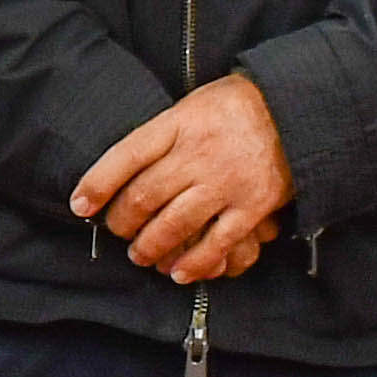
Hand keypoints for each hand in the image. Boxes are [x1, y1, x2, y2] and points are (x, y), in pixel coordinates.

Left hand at [74, 72, 292, 283]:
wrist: (296, 106)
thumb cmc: (235, 106)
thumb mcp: (191, 104)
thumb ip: (161, 135)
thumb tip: (122, 169)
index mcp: (178, 124)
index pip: (125, 156)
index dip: (97, 184)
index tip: (79, 205)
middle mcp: (198, 155)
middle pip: (143, 198)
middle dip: (121, 223)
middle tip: (117, 231)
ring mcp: (225, 182)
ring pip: (173, 226)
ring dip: (149, 247)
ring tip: (140, 254)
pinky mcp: (252, 206)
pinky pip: (216, 244)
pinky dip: (193, 264)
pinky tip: (178, 272)